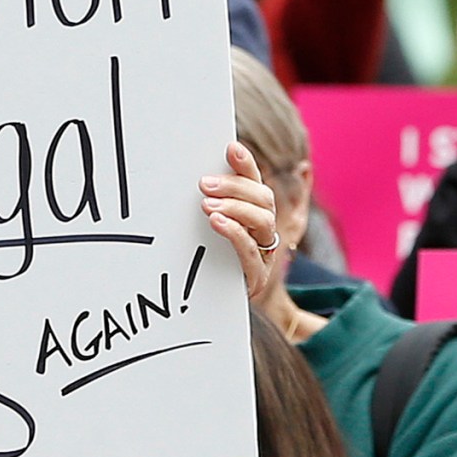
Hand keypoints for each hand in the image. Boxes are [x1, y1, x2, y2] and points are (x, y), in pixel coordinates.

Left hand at [199, 142, 280, 303]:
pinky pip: (251, 252)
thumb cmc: (205, 263)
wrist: (207, 308)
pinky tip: (217, 223)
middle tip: (204, 184)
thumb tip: (192, 177)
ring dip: (236, 208)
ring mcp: (264, 255)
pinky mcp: (256, 278)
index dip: (246, 165)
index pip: (256, 183)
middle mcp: (264, 233)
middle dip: (235, 187)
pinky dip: (235, 233)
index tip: (230, 148)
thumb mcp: (204, 232)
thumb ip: (208, 206)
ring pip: (264, 221)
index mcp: (254, 216)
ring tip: (207, 205)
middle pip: (263, 199)